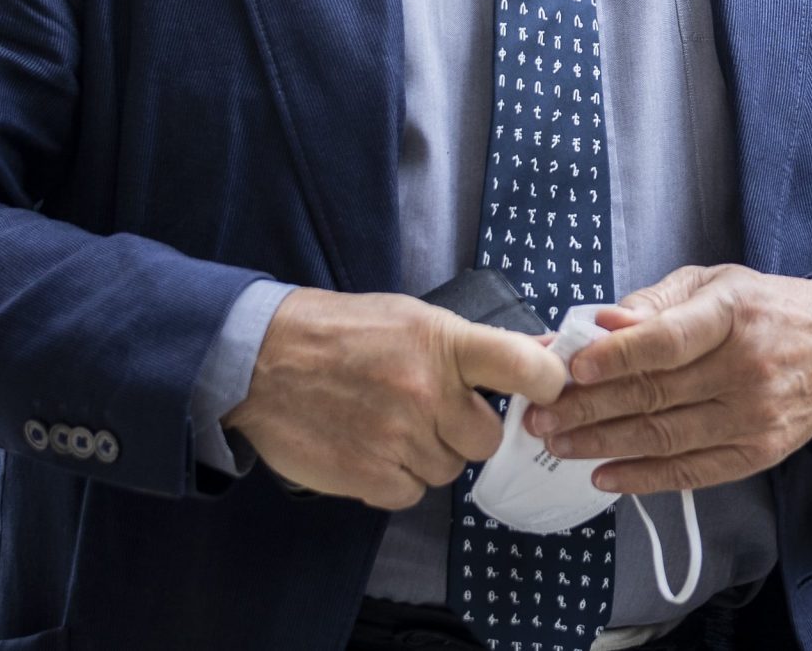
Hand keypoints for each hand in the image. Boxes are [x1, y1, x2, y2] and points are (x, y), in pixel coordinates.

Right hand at [224, 288, 568, 509]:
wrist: (260, 360)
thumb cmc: (341, 332)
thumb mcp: (412, 318)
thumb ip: (470, 345)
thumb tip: (538, 357)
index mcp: (444, 343)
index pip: (523, 366)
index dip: (549, 384)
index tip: (550, 394)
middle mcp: (428, 392)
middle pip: (486, 439)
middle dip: (465, 432)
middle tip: (434, 413)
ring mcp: (399, 437)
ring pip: (447, 470)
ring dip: (427, 455)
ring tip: (388, 425)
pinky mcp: (370, 476)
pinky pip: (411, 493)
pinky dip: (396, 480)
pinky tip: (370, 449)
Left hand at [521, 265, 811, 494]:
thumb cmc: (769, 310)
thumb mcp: (717, 283)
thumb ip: (657, 301)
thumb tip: (603, 322)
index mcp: (733, 314)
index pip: (667, 341)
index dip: (616, 356)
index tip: (571, 367)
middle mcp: (746, 368)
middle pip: (655, 394)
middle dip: (588, 407)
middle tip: (541, 414)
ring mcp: (754, 416)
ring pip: (664, 437)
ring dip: (603, 444)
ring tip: (558, 442)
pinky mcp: (758, 453)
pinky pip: (691, 472)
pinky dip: (643, 478)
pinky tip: (604, 474)